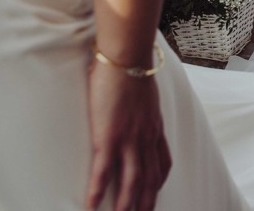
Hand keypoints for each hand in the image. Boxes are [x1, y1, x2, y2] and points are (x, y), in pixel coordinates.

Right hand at [85, 61, 171, 210]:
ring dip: (126, 205)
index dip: (159, 181)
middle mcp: (146, 137)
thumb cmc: (132, 68)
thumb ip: (142, 107)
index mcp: (154, 127)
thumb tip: (134, 107)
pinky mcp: (108, 137)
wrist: (126, 57)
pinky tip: (90, 206)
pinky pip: (104, 172)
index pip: (163, 162)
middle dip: (147, 202)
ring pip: (131, 181)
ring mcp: (128, 139)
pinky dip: (98, 192)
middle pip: (150, 178)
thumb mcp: (145, 92)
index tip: (155, 191)